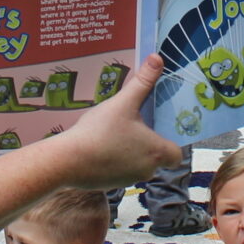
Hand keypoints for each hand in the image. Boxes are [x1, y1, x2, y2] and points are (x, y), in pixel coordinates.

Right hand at [44, 53, 177, 190]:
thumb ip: (142, 82)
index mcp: (156, 152)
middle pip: (156, 158)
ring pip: (137, 165)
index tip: (159, 129)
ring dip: (131, 152)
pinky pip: (119, 172)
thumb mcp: (123, 102)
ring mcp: (129, 180)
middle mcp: (147, 170)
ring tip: (115, 133)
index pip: (176, 154)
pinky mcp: (110, 186)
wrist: (67, 160)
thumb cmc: (100, 131)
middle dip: (148, 144)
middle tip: (136, 125)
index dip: (171, 142)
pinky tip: (100, 146)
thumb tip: (157, 58)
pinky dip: (114, 161)